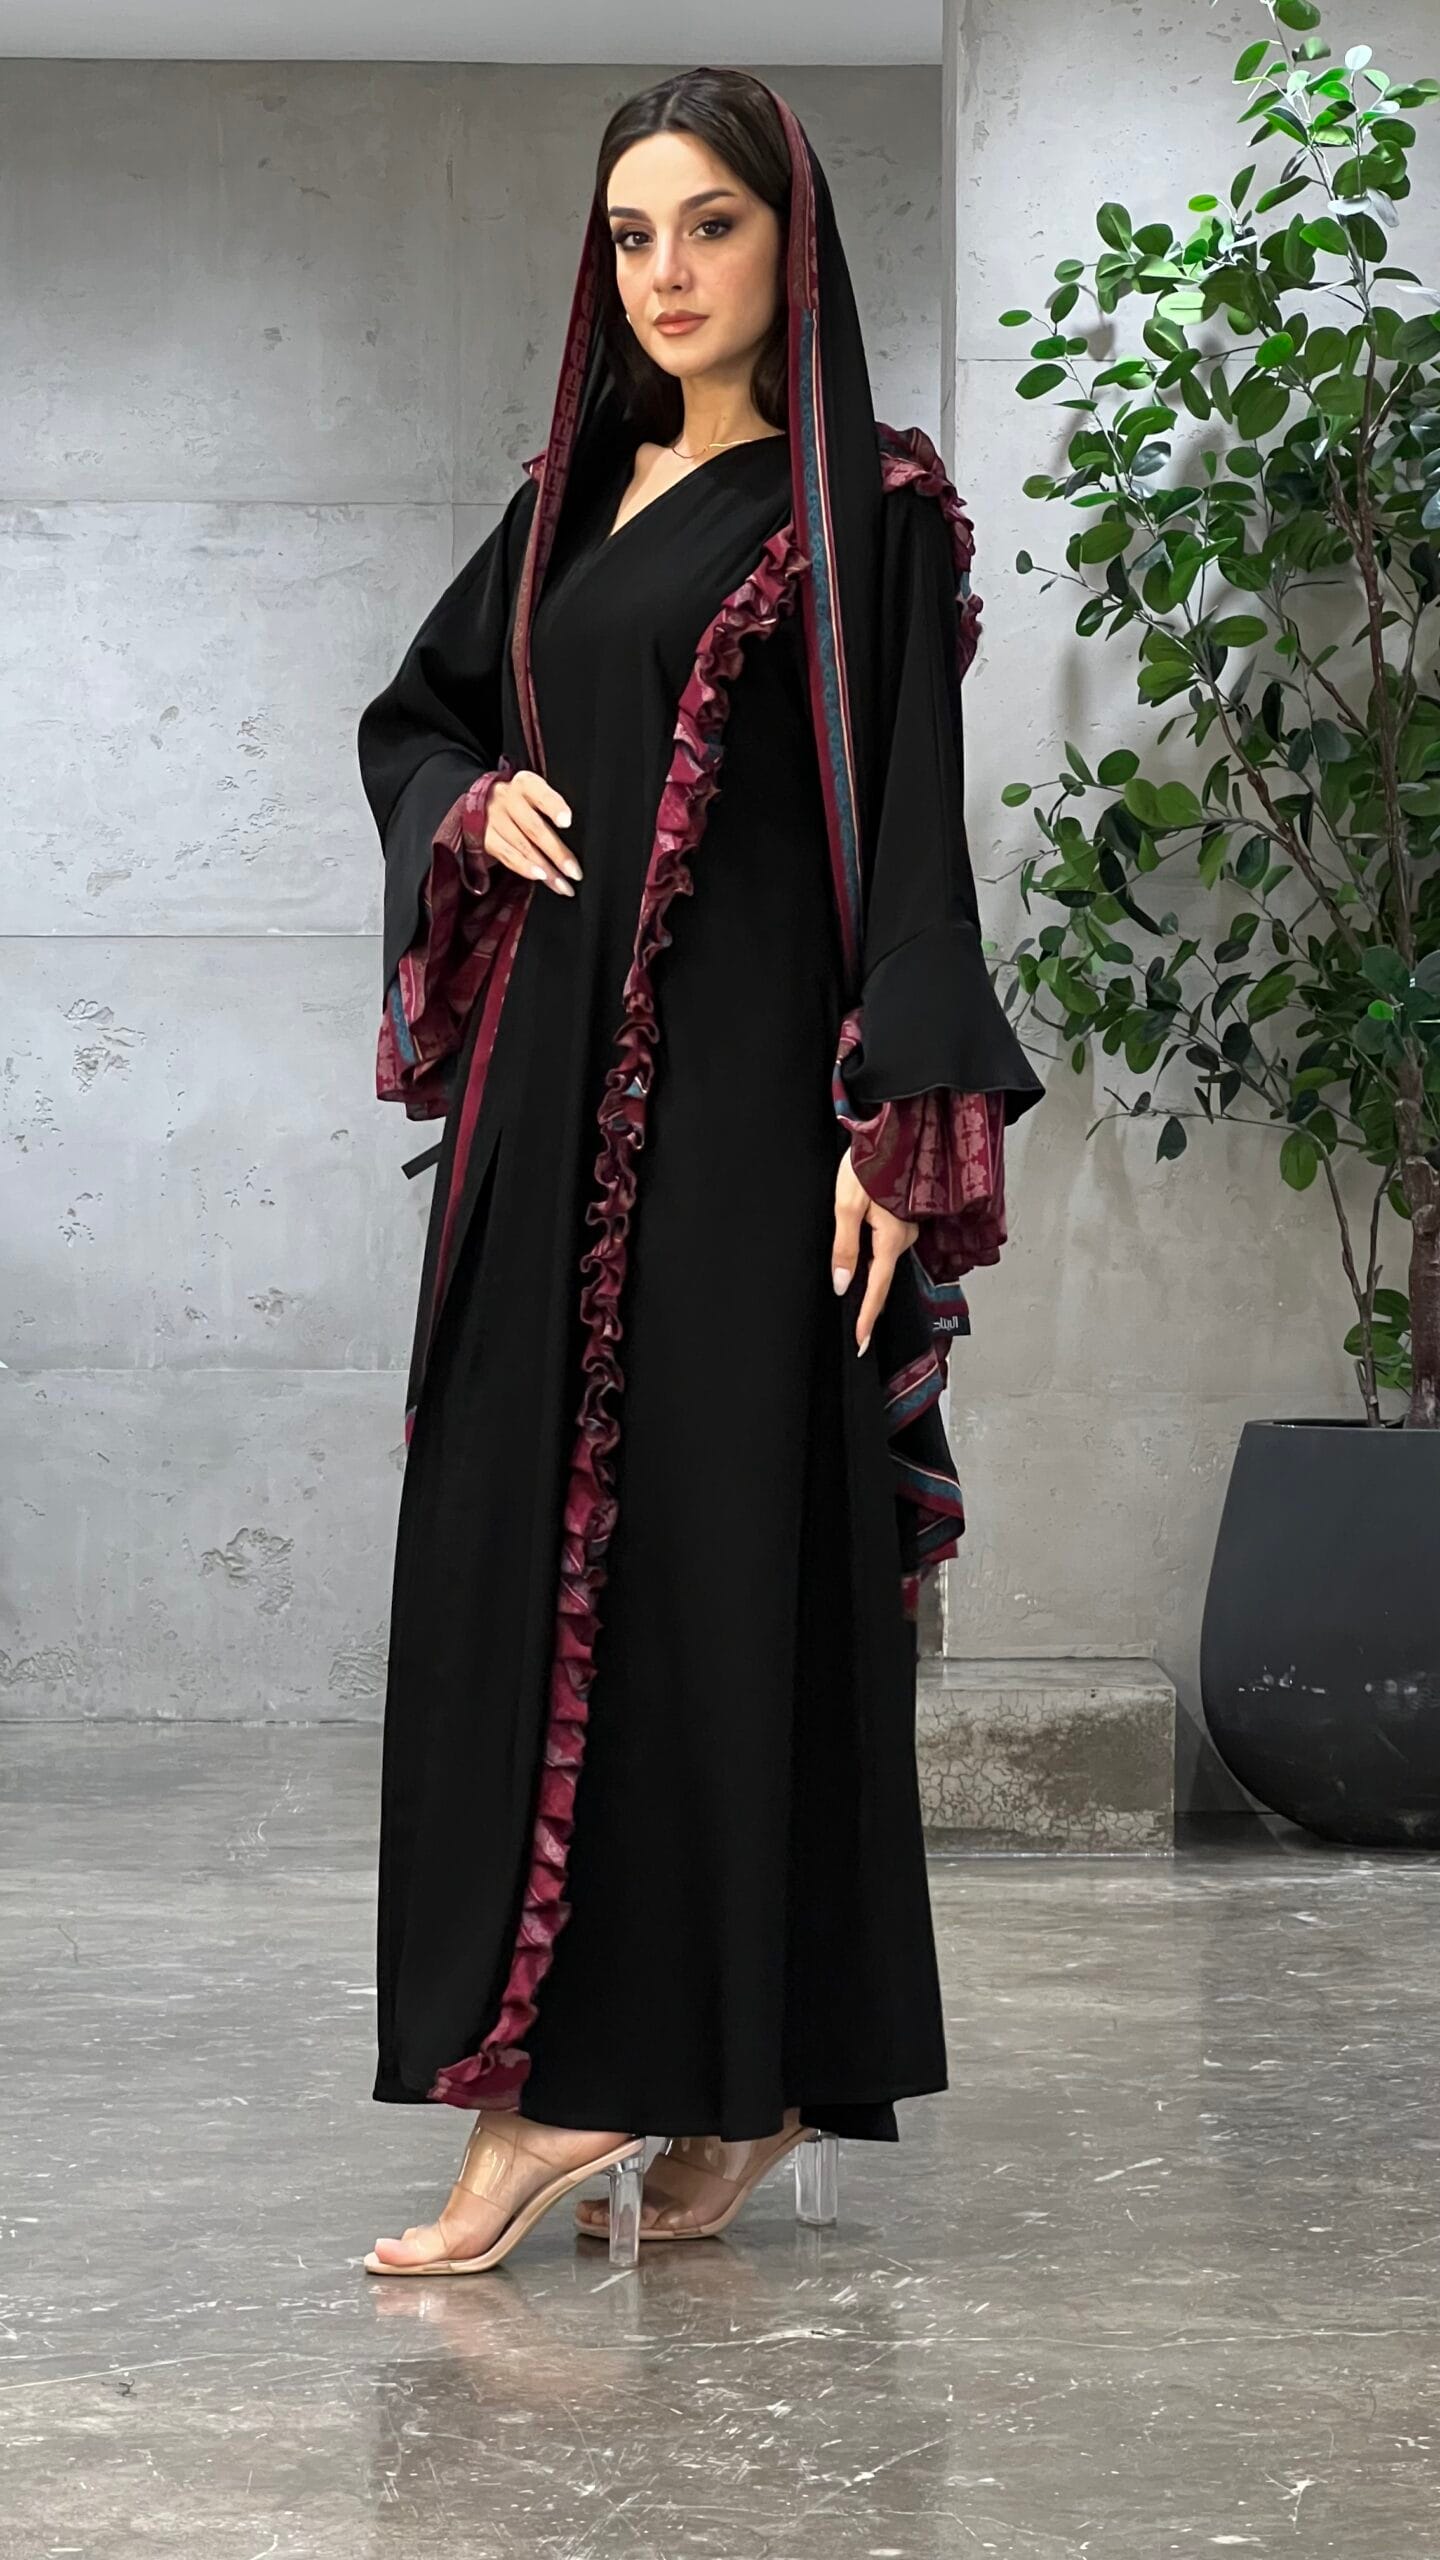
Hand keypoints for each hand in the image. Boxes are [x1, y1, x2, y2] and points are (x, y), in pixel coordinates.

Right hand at [471, 769, 581, 895]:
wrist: (484, 801)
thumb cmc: (523, 800)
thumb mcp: (536, 793)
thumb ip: (552, 807)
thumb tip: (579, 836)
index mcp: (526, 784)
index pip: (541, 794)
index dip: (554, 807)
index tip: (567, 822)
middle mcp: (507, 799)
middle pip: (534, 828)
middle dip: (557, 853)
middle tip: (574, 871)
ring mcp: (493, 818)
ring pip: (522, 847)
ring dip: (545, 869)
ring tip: (563, 884)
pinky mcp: (485, 837)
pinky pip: (507, 856)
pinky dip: (524, 868)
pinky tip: (540, 877)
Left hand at [832, 1147, 918, 1357]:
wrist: (896, 1130)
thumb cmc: (870, 1162)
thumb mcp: (847, 1205)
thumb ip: (845, 1247)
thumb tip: (843, 1284)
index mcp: (892, 1237)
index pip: (877, 1287)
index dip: (867, 1316)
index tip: (861, 1341)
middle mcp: (906, 1235)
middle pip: (883, 1276)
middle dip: (870, 1303)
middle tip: (860, 1332)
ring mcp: (908, 1225)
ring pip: (886, 1259)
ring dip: (872, 1278)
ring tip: (860, 1301)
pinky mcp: (905, 1215)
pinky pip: (889, 1244)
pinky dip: (877, 1258)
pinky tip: (866, 1260)